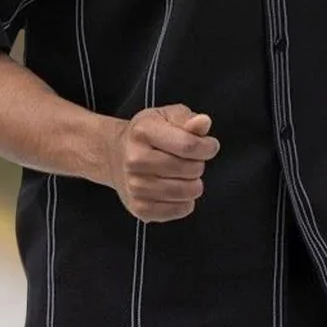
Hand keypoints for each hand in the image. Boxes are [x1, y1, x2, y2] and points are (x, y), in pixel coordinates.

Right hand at [106, 104, 219, 222]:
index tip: (209, 146)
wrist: (117, 155)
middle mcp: (135, 160)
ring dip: (193, 184)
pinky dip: (185, 202)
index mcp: (143, 132)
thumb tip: (203, 122)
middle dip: (198, 164)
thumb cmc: (149, 134)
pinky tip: (176, 189)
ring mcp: (135, 186)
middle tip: (187, 160)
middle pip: (190, 170)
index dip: (208, 147)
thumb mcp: (167, 117)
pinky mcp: (139, 208)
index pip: (189, 146)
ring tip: (182, 175)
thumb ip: (188, 120)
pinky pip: (179, 210)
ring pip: (187, 192)